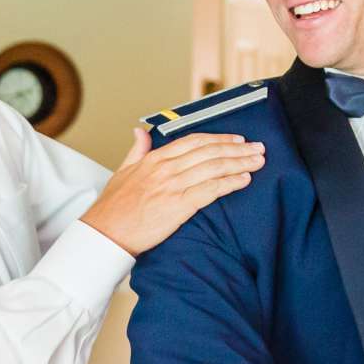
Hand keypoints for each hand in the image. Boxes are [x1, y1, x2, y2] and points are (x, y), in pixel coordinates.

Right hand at [81, 128, 264, 254]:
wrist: (106, 232)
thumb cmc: (113, 207)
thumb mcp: (122, 171)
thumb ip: (137, 150)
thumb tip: (140, 131)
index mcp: (155, 159)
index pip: (194, 141)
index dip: (218, 138)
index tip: (236, 139)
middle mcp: (166, 168)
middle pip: (209, 151)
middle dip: (237, 148)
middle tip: (257, 147)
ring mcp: (173, 186)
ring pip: (214, 168)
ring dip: (240, 162)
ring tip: (258, 161)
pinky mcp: (179, 206)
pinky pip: (211, 190)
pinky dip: (230, 183)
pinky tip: (244, 179)